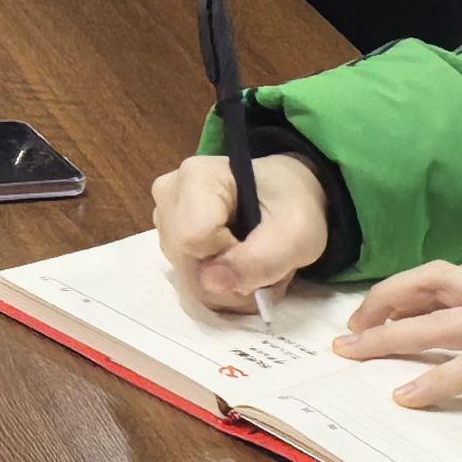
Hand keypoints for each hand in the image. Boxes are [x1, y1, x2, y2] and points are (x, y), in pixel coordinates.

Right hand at [153, 151, 330, 312]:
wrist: (285, 194)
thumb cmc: (294, 205)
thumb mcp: (298, 235)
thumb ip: (262, 261)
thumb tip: (212, 283)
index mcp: (197, 178)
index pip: (193, 239)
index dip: (229, 257)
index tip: (258, 246)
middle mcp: (169, 193)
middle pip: (187, 262)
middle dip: (229, 279)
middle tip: (263, 264)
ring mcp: (163, 215)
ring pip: (187, 275)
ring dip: (226, 284)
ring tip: (253, 262)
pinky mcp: (167, 235)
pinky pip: (187, 276)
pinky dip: (216, 282)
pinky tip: (236, 264)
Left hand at [336, 259, 461, 405]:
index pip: (455, 276)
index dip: (411, 287)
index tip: (381, 309)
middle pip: (437, 281)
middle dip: (388, 298)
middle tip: (353, 327)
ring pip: (443, 320)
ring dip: (392, 335)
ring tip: (352, 353)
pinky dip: (436, 379)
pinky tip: (406, 396)